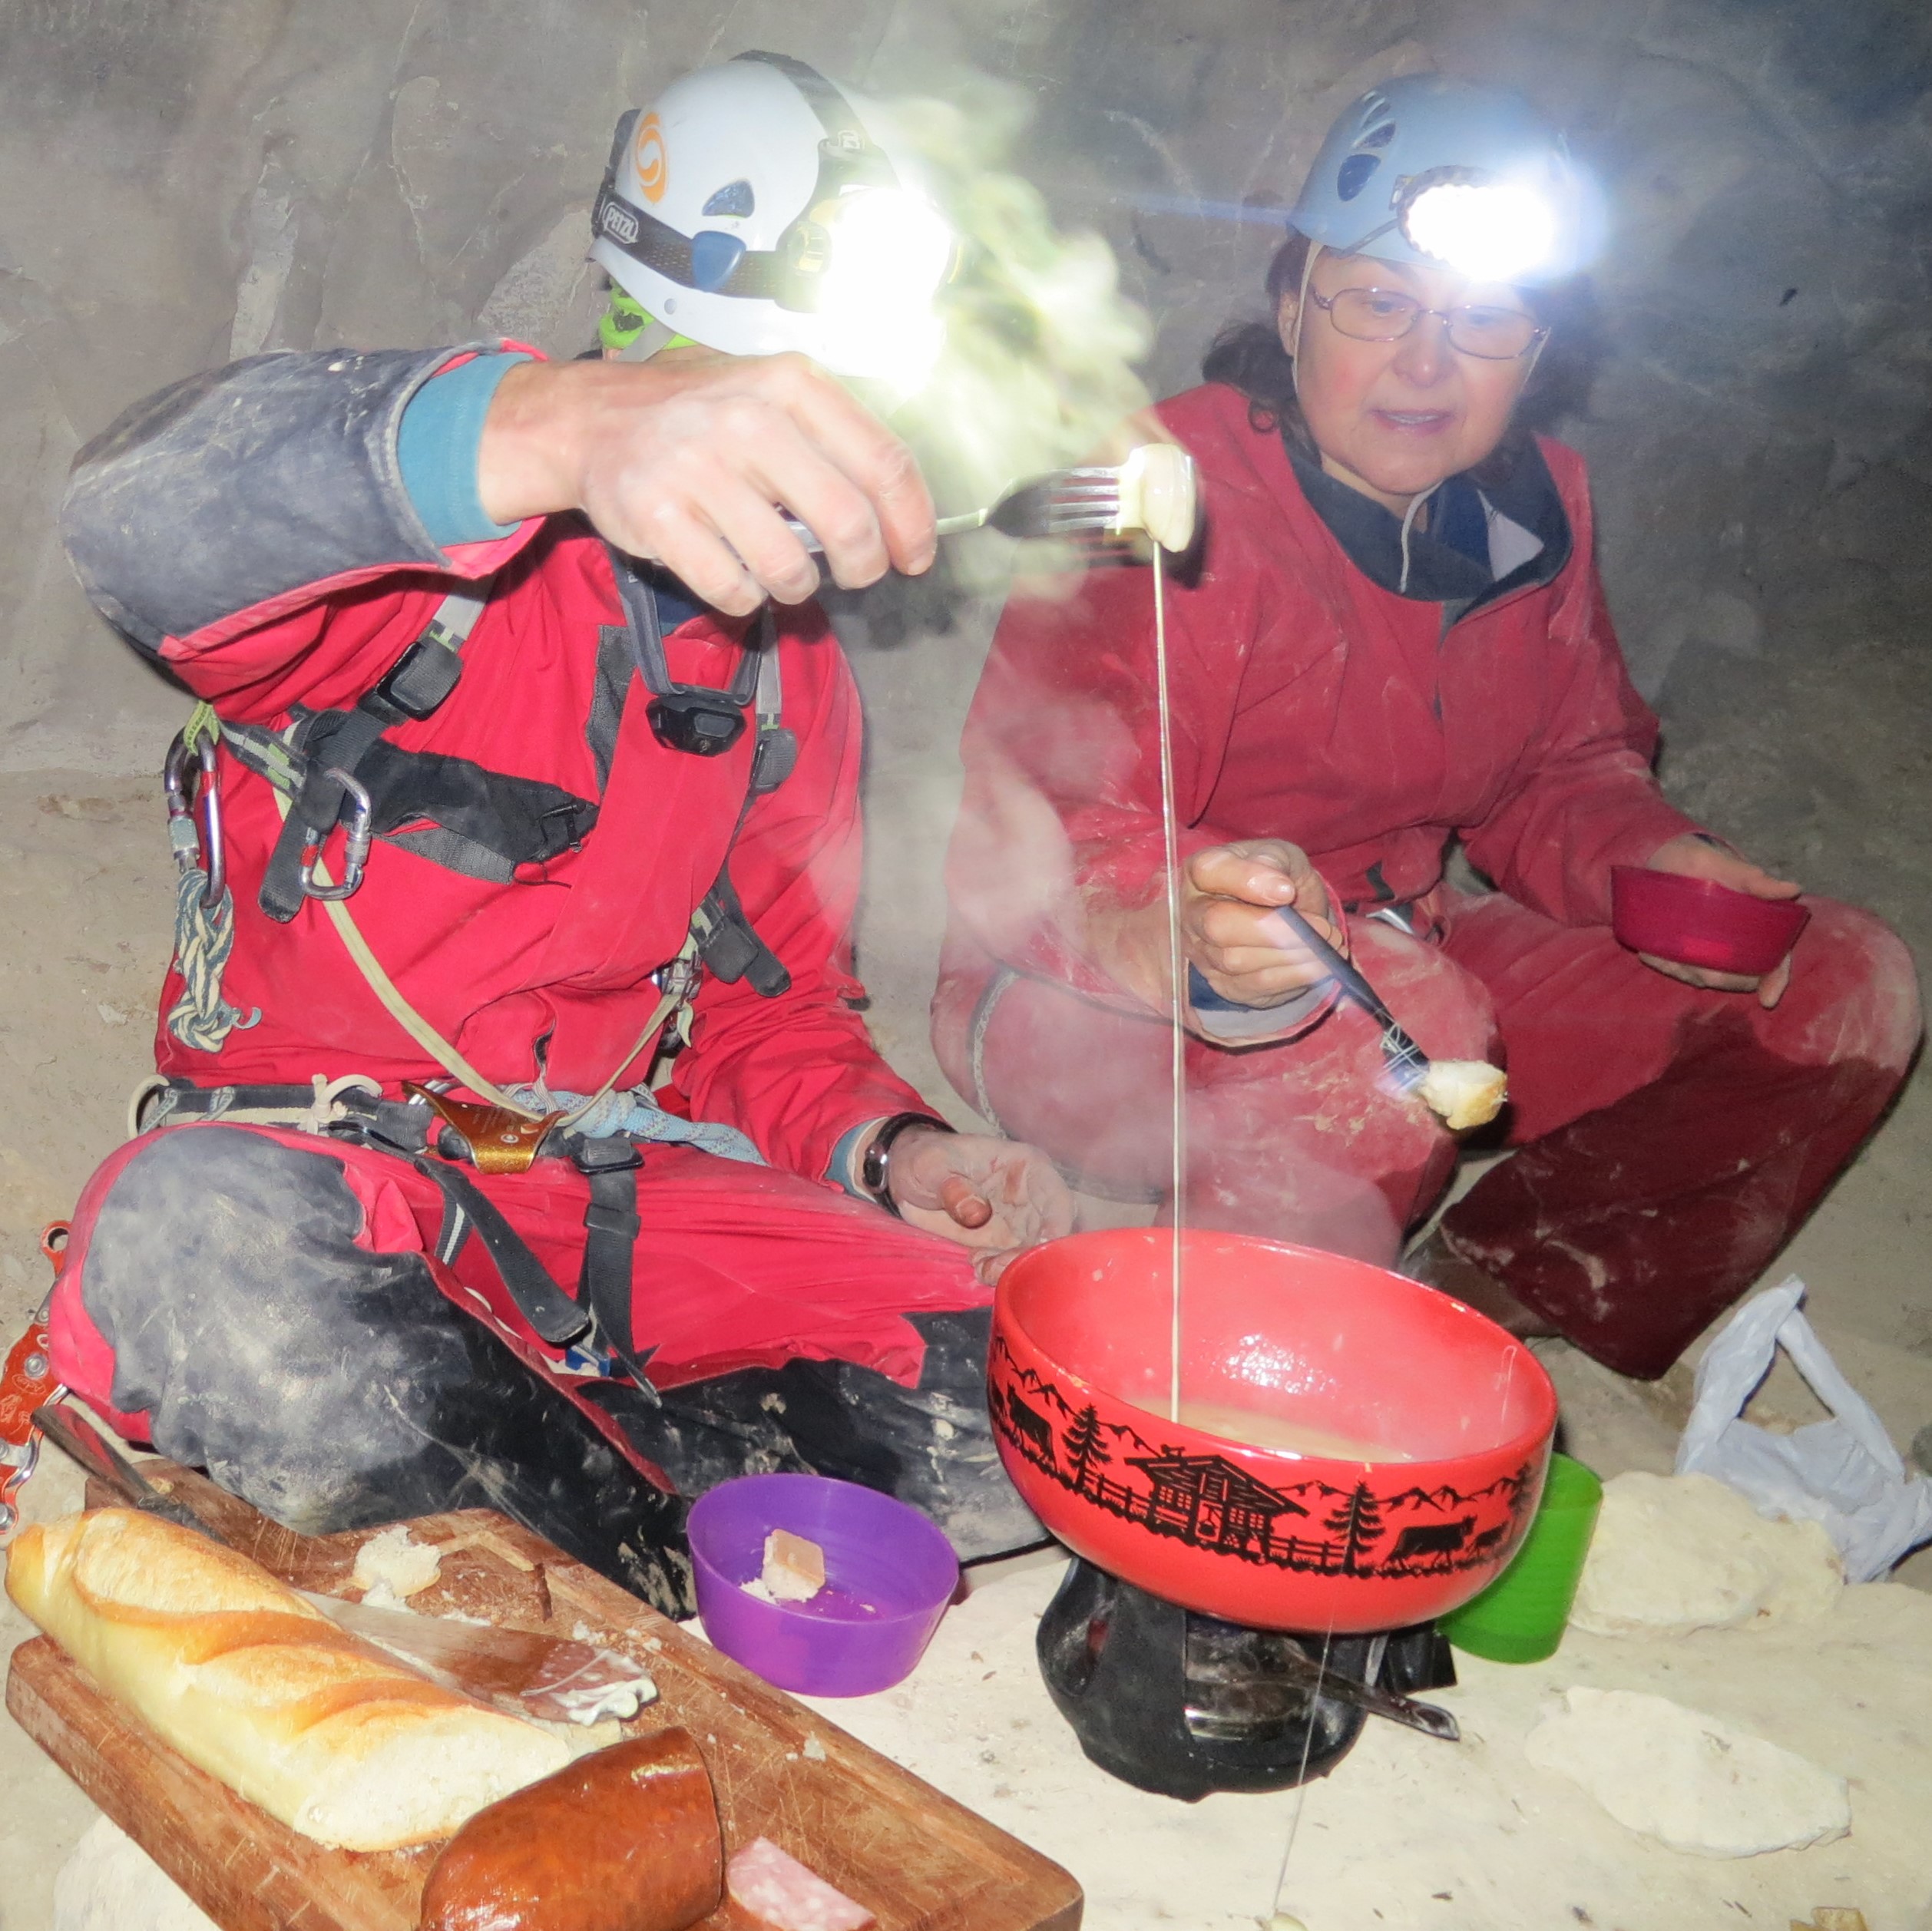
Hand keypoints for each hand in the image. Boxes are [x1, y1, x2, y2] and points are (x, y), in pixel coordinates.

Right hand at [477, 353, 935, 614]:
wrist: (592, 419)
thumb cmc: (701, 416)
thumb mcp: (772, 396)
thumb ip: (834, 441)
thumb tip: (900, 515)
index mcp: (791, 385)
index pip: (883, 461)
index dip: (912, 522)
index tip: (915, 556)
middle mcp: (748, 419)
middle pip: (847, 522)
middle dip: (864, 566)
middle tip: (857, 575)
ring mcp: (698, 467)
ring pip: (789, 567)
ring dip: (799, 586)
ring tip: (784, 571)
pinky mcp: (657, 515)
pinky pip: (733, 588)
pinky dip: (745, 597)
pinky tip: (736, 575)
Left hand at [881, 1128, 1073, 1283]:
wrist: (908, 1179)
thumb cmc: (925, 1160)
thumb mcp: (931, 1166)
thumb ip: (954, 1187)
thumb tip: (977, 1213)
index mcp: (1025, 1167)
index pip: (1056, 1197)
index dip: (1057, 1224)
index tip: (1043, 1248)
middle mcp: (1032, 1196)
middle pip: (1052, 1233)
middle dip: (1032, 1257)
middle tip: (998, 1268)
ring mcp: (1021, 1222)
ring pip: (1036, 1253)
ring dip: (1015, 1268)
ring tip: (982, 1268)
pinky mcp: (1005, 1244)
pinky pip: (1014, 1264)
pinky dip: (1000, 1273)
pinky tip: (977, 1265)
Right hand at [1181, 840, 1344, 1007]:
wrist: (1278, 912)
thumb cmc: (1276, 876)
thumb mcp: (1281, 855)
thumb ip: (1275, 861)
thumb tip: (1280, 890)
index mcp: (1202, 871)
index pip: (1209, 871)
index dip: (1248, 881)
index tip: (1288, 890)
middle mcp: (1193, 914)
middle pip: (1218, 926)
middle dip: (1277, 931)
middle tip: (1324, 929)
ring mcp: (1203, 953)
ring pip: (1239, 961)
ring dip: (1293, 956)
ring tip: (1331, 945)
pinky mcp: (1224, 983)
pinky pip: (1257, 986)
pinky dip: (1295, 976)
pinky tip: (1320, 965)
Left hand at [1641, 833, 1802, 1008]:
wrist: (1664, 858)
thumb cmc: (1700, 859)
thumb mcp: (1722, 864)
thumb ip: (1752, 878)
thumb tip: (1792, 889)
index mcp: (1754, 925)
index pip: (1774, 959)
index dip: (1775, 979)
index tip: (1768, 999)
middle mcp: (1732, 943)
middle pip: (1734, 976)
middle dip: (1716, 975)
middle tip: (1691, 960)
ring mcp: (1705, 949)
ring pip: (1702, 976)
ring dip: (1685, 970)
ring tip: (1665, 953)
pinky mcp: (1679, 950)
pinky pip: (1674, 968)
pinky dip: (1663, 964)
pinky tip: (1650, 953)